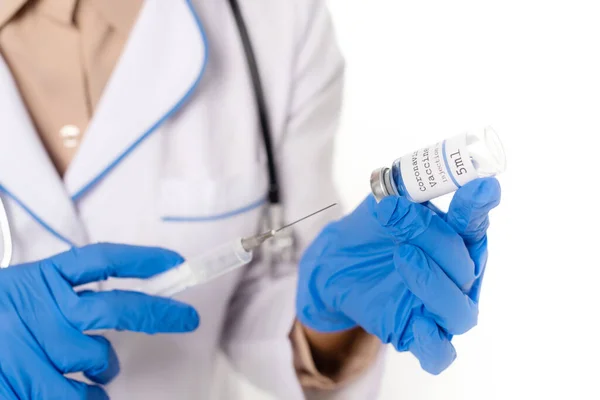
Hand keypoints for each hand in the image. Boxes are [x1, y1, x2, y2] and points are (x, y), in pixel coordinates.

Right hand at [0, 243, 199, 399]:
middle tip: (187, 318)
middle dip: (159, 313)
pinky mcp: (21, 383)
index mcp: (39, 279)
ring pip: (97, 359)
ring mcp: (30, 346)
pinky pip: (74, 395)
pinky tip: (83, 395)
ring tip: (95, 371)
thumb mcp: (20, 294)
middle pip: (115, 308)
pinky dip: (85, 398)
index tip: (172, 261)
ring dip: (105, 368)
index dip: (139, 259)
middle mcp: (39, 309)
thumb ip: (62, 296)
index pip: (99, 260)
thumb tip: (121, 308)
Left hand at [297, 178, 499, 373]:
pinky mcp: (418, 333)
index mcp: (458, 239)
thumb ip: (403, 195)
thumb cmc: (372, 230)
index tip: (482, 186)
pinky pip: (439, 353)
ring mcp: (440, 307)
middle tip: (399, 220)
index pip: (474, 224)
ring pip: (460, 311)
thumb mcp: (384, 203)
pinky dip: (434, 342)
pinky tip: (420, 323)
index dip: (479, 206)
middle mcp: (459, 275)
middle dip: (434, 240)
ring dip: (434, 283)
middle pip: (465, 267)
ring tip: (402, 256)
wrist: (339, 261)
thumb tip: (403, 199)